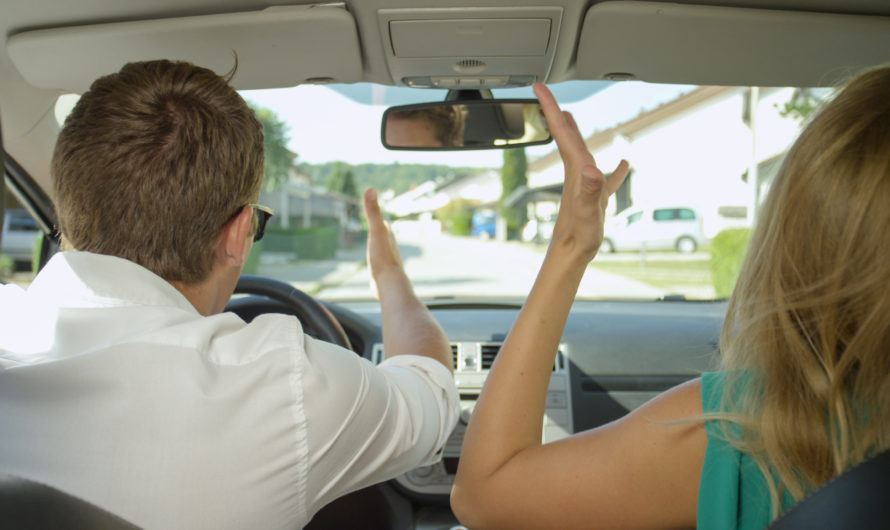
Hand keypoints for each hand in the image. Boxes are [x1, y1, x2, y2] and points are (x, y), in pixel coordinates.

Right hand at [362, 188, 405, 296]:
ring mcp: (388, 262)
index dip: (378, 217)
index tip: (375, 212)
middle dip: (380, 232)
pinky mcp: (384, 276)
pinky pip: (380, 267)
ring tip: (376, 248)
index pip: (383, 224)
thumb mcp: (375, 231)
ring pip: (384, 253)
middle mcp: (390, 249)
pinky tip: (376, 271)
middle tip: (376, 226)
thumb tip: (370, 189)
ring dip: (379, 249)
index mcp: (388, 237)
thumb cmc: (382, 257)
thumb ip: (373, 212)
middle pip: (385, 238)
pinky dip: (377, 265)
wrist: (389, 285)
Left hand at [534, 83, 628, 262]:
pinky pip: (605, 177)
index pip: (561, 131)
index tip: (538, 87)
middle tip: (546, 95)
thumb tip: (591, 170)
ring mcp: (586, 184)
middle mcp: (578, 172)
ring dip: (575, 132)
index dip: (551, 106)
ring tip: (571, 118)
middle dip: (556, 113)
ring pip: (580, 150)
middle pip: (565, 135)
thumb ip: (590, 191)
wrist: (573, 253)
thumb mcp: (588, 212)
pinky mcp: (595, 196)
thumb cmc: (579, 235)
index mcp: (576, 169)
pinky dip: (614, 169)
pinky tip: (623, 164)